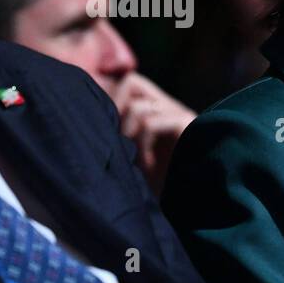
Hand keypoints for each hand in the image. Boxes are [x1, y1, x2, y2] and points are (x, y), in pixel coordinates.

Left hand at [113, 72, 195, 192]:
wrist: (194, 200)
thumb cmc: (161, 184)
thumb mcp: (133, 156)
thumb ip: (119, 135)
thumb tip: (89, 116)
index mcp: (157, 110)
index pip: (128, 84)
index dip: (111, 100)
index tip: (108, 131)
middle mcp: (169, 107)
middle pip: (131, 82)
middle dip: (116, 109)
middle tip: (118, 139)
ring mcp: (180, 114)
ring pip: (138, 107)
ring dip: (127, 134)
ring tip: (133, 159)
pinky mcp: (188, 125)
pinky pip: (150, 123)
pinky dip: (141, 145)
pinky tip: (147, 166)